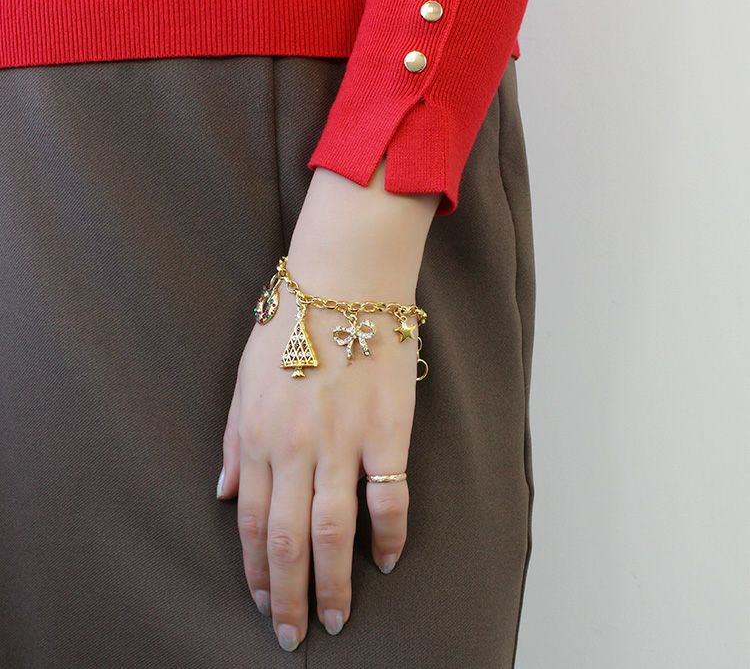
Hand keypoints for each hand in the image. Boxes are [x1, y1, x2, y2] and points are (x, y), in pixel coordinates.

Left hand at [216, 158, 439, 651]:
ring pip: (334, 531)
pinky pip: (389, 496)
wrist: (344, 281)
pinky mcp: (386, 430)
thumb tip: (225, 493)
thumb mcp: (245, 377)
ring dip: (333, 582)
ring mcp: (342, 440)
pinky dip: (389, 533)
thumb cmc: (291, 324)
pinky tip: (387, 559)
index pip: (252, 522)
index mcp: (258, 435)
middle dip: (287, 596)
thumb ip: (233, 438)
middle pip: (289, 540)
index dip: (255, 571)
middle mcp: (295, 447)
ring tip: (335, 618)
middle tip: (294, 635)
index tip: (261, 604)